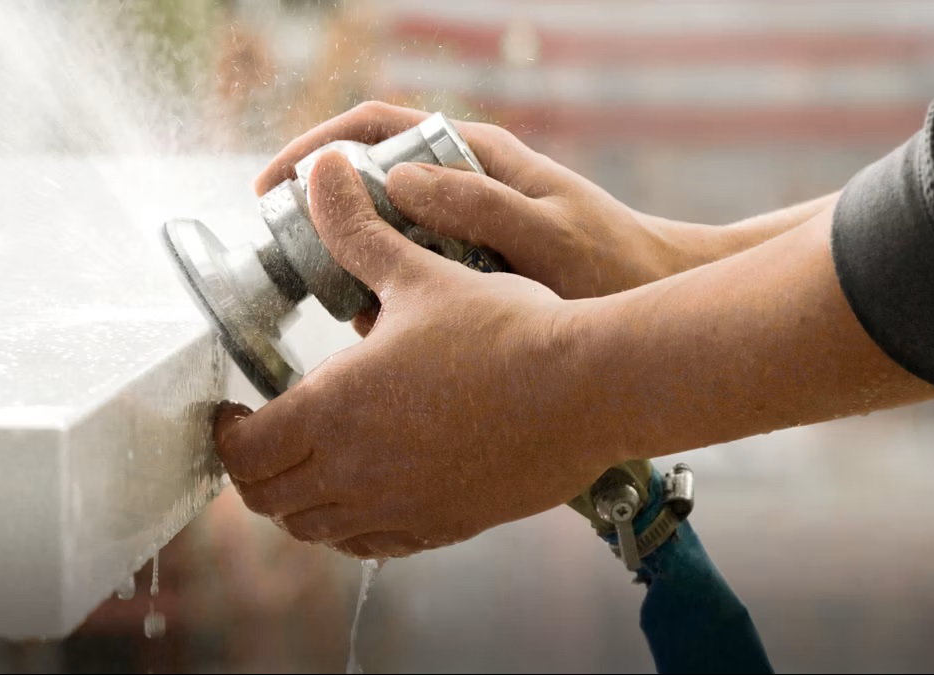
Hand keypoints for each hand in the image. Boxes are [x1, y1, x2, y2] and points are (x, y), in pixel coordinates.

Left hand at [219, 151, 622, 559]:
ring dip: (299, 499)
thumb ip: (356, 230)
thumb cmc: (505, 329)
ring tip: (312, 460)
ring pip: (316, 529)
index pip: (245, 450)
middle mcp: (357, 474)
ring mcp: (402, 508)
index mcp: (336, 410)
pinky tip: (371, 491)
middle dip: (254, 469)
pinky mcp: (445, 526)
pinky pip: (375, 544)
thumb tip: (319, 170)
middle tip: (264, 434)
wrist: (588, 389)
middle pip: (268, 499)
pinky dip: (354, 525)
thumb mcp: (420, 273)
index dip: (226, 433)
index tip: (234, 410)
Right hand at [253, 101, 712, 303]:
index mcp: (478, 158)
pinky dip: (392, 313)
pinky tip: (394, 353)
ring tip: (359, 323)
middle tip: (298, 272)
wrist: (662, 309)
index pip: (376, 128)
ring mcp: (465, 234)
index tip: (271, 187)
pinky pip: (411, 288)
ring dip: (360, 280)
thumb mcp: (548, 238)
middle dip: (326, 225)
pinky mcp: (470, 279)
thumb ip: (479, 205)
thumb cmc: (617, 269)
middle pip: (368, 186)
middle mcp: (465, 188)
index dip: (314, 150)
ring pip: (385, 244)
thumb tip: (394, 180)